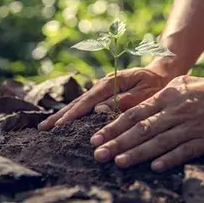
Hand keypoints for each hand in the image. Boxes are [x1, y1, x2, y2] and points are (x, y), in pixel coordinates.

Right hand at [37, 66, 172, 130]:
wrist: (160, 74)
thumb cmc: (156, 85)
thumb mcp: (145, 92)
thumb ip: (124, 101)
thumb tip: (99, 109)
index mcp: (111, 83)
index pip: (88, 100)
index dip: (73, 114)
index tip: (59, 125)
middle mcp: (102, 85)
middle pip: (78, 102)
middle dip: (60, 115)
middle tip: (43, 129)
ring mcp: (101, 90)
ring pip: (78, 104)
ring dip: (62, 115)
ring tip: (45, 127)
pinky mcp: (102, 95)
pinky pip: (84, 106)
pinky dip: (72, 114)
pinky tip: (61, 122)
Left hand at [89, 74, 203, 171]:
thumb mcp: (179, 84)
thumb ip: (158, 96)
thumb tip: (135, 108)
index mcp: (166, 97)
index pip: (134, 114)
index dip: (114, 127)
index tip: (96, 137)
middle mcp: (175, 112)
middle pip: (142, 129)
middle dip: (118, 142)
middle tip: (99, 154)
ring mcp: (190, 126)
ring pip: (159, 141)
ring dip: (138, 153)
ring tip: (118, 162)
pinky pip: (185, 151)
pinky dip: (170, 159)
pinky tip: (155, 167)